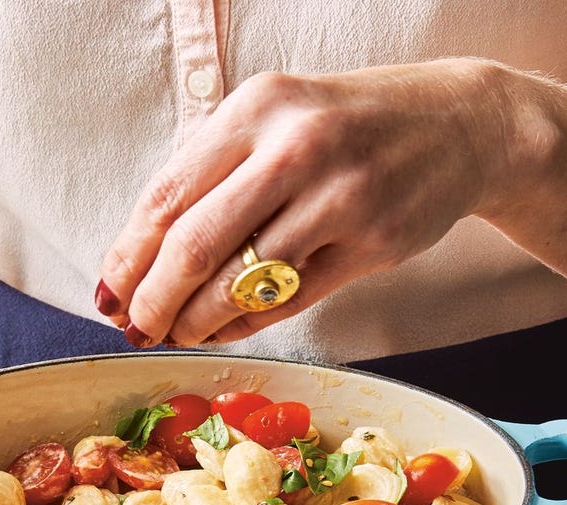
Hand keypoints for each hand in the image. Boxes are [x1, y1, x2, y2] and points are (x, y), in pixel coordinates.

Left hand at [96, 59, 508, 347]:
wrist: (458, 125)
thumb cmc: (343, 130)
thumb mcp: (273, 121)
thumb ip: (210, 177)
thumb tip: (139, 259)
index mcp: (256, 108)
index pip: (166, 196)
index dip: (127, 256)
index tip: (108, 294)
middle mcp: (295, 147)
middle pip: (194, 245)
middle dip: (152, 300)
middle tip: (136, 328)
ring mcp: (340, 197)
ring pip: (241, 283)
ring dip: (195, 322)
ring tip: (176, 334)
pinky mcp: (373, 243)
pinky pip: (288, 301)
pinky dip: (243, 325)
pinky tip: (221, 330)